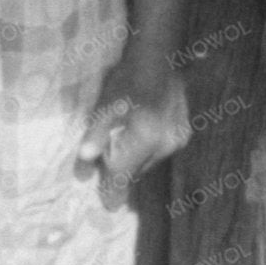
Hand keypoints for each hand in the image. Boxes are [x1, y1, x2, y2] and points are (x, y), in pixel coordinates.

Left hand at [77, 55, 189, 206]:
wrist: (157, 57)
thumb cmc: (125, 79)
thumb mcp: (104, 106)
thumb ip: (95, 138)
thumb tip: (83, 168)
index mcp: (144, 139)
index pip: (124, 175)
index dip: (112, 192)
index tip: (107, 207)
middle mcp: (164, 145)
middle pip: (136, 171)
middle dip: (120, 170)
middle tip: (103, 163)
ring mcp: (177, 140)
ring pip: (147, 162)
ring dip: (133, 159)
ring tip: (121, 141)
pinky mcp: (182, 134)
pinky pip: (157, 152)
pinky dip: (145, 149)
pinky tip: (137, 133)